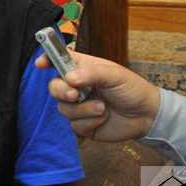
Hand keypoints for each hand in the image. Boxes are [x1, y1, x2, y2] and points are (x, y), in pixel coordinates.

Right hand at [36, 52, 160, 140]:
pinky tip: (104, 118)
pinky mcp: (83, 124)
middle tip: (75, 94)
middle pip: (54, 87)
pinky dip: (90, 122)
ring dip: (83, 110)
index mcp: (83, 69)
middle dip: (61, 91)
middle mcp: (78, 87)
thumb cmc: (132, 89)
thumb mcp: (114, 74)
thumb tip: (70, 78)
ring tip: (102, 108)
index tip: (40, 63)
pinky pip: (74, 125)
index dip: (47, 60)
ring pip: (63, 108)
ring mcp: (79, 106)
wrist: (146, 115)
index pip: (59, 61)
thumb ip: (92, 73)